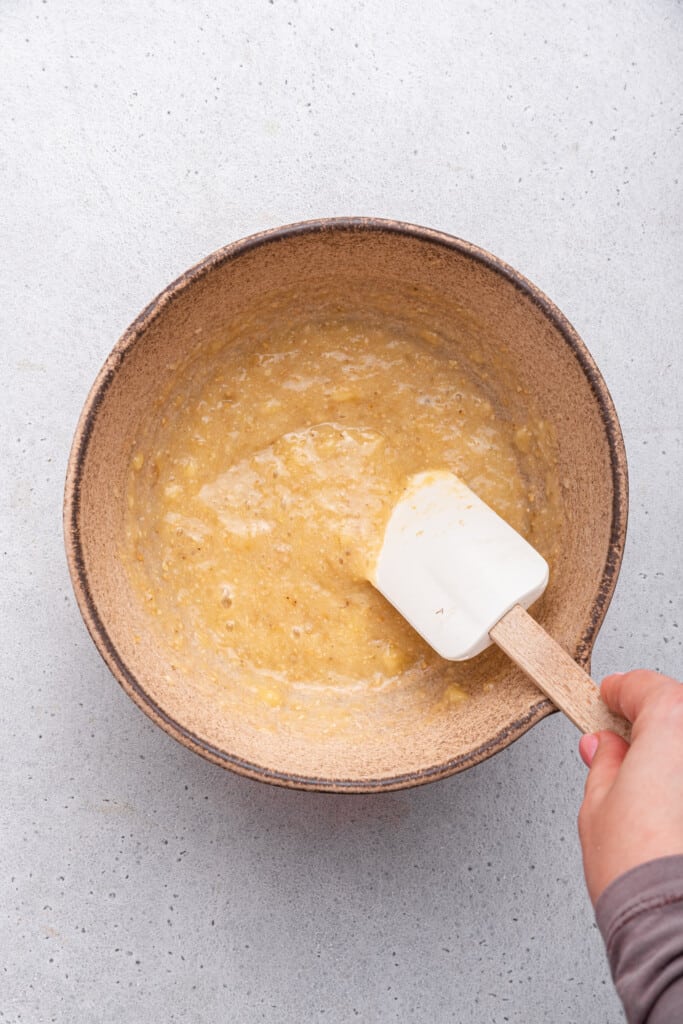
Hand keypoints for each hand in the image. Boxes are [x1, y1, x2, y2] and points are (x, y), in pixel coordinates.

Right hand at [577, 669, 682, 904]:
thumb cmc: (638, 869)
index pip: (646, 687)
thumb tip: (605, 749)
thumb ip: (604, 764)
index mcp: (672, 726)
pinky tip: (668, 802)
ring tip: (644, 777)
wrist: (670, 922)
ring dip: (669, 753)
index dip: (622, 690)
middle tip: (619, 739)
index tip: (609, 696)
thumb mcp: (597, 804)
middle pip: (677, 711)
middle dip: (648, 720)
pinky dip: (680, 780)